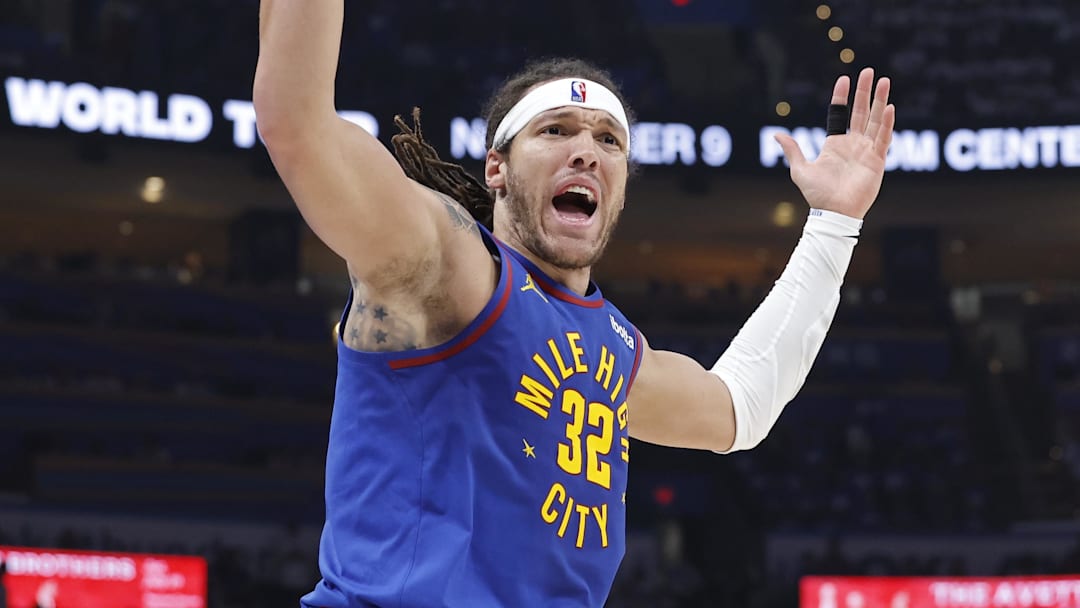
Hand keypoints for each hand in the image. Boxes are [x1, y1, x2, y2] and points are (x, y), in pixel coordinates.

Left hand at [775, 67, 894, 219]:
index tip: (844, 79)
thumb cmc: (817, 194)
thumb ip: (793, 150)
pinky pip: (883, 139)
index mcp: (835, 144)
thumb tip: (777, 135)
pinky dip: (887, 124)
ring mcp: (866, 151)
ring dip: (880, 101)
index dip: (842, 97)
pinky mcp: (877, 161)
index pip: (840, 114)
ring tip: (884, 81)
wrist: (833, 213)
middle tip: (869, 71)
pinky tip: (889, 108)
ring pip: (875, 120)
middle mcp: (853, 144)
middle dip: (865, 92)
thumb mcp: (800, 169)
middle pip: (861, 112)